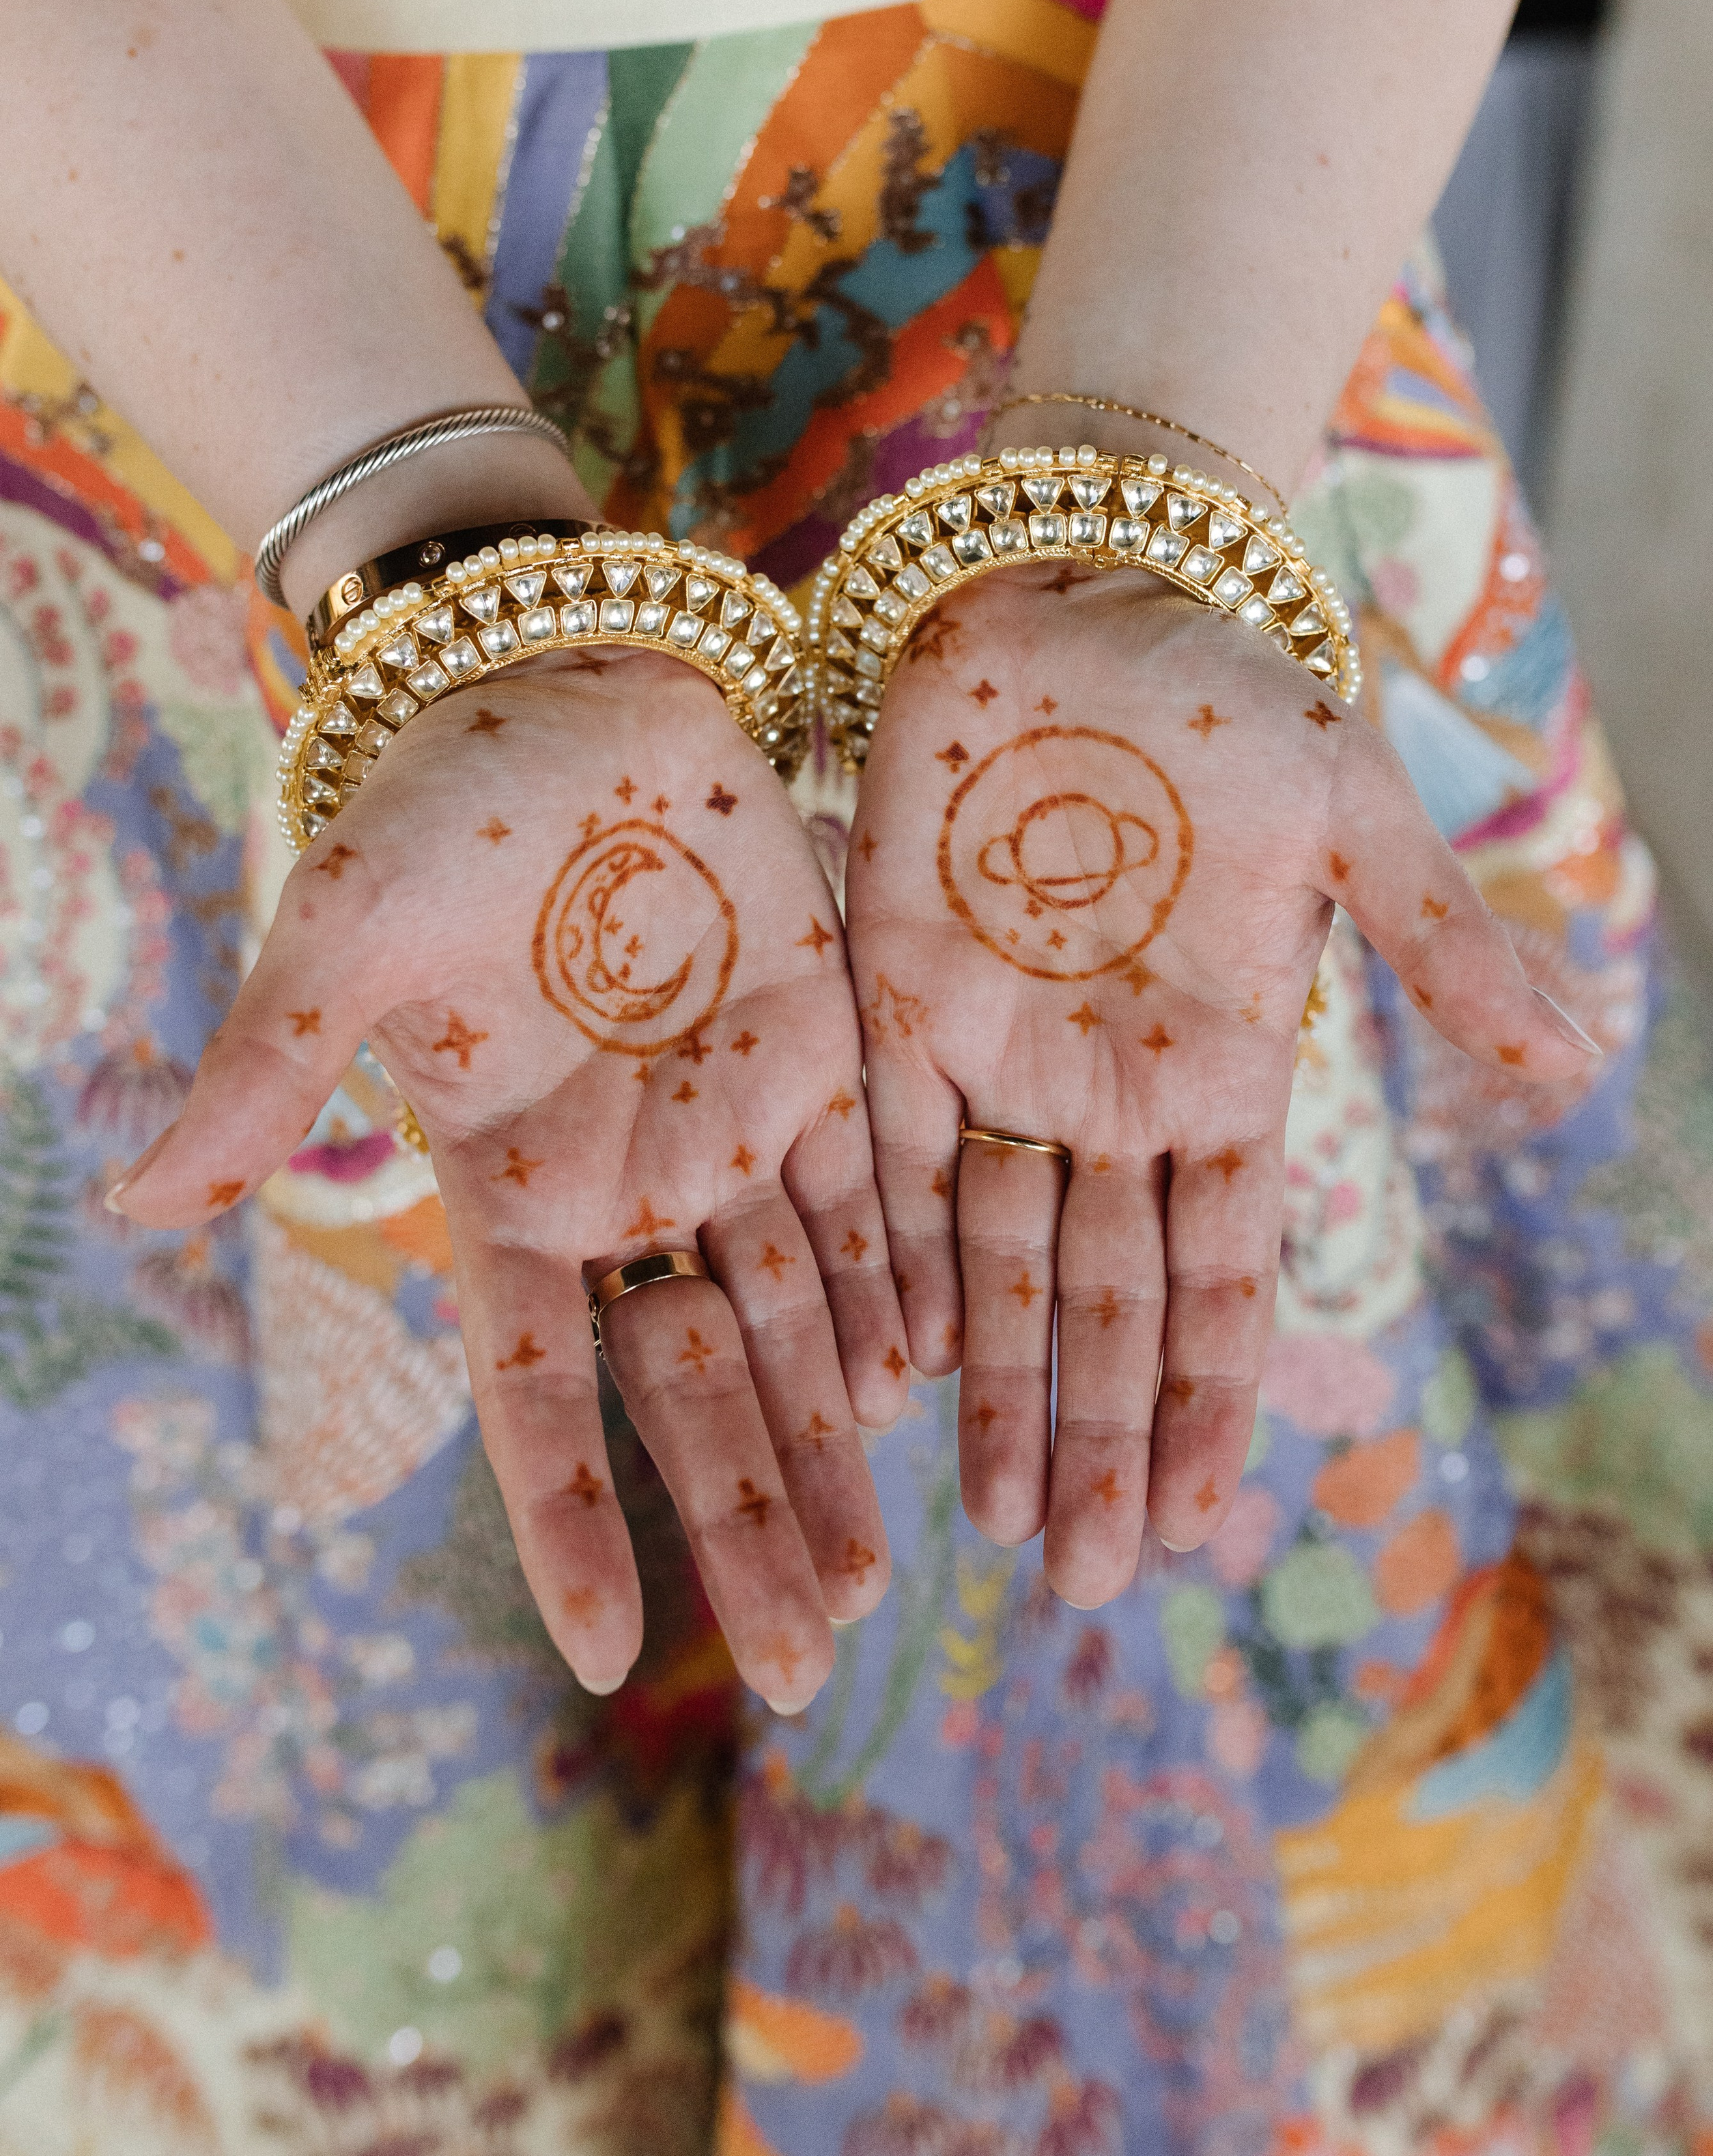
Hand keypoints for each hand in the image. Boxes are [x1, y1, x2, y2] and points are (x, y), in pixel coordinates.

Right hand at [110, 649, 908, 1710]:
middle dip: (747, 1524)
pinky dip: (903, 1283)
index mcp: (513, 1187)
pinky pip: (873, 1186)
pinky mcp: (821, 1039)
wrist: (559, 687)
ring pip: (797, 1316)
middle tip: (808, 1668)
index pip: (543, 1395)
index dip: (573, 1522)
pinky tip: (932, 1383)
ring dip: (835, 1442)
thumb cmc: (435, 808)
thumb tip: (136, 1203)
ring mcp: (731, 1116)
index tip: (612, 1660)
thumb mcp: (341, 935)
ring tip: (882, 1579)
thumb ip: (270, 1074)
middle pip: (693, 1389)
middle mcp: (629, 1180)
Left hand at [847, 566, 1596, 1605]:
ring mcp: (1002, 1048)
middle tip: (1081, 1578)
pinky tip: (890, 1373)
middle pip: (1103, 1297)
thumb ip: (1437, 948)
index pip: (1222, 1272)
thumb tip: (1569, 1064)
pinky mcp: (895, 994)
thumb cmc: (1234, 694)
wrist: (1088, 582)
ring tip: (990, 1523)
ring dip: (997, 1388)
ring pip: (993, 1257)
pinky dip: (888, 1262)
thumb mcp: (1353, 819)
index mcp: (1228, 1064)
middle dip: (1096, 1435)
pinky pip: (884, 1155)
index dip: (1205, 1398)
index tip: (1192, 1523)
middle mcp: (1113, 1086)